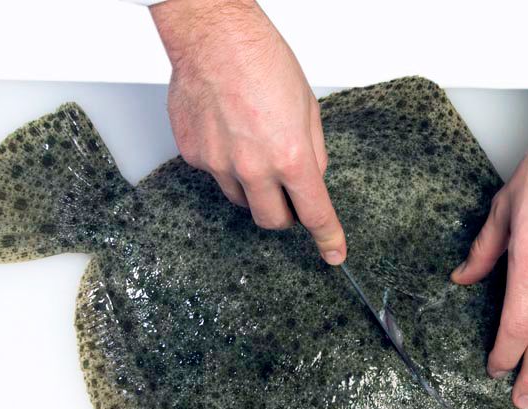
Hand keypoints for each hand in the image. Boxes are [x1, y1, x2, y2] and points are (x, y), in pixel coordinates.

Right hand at [150, 0, 346, 264]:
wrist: (213, 36)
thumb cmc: (262, 60)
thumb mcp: (308, 108)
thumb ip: (312, 152)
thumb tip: (312, 178)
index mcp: (290, 156)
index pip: (314, 213)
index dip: (327, 238)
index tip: (333, 254)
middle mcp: (253, 168)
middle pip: (272, 220)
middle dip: (285, 214)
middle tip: (287, 192)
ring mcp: (219, 164)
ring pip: (241, 199)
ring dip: (254, 187)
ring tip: (253, 145)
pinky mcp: (194, 155)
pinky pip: (215, 175)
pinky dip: (226, 163)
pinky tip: (228, 131)